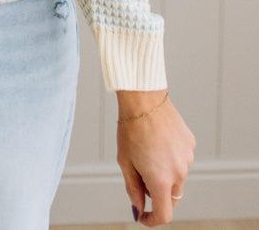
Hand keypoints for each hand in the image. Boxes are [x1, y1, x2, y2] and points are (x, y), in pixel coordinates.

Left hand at [116, 92, 195, 225]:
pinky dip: (171, 157)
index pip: (164, 214)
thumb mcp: (125, 162)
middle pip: (171, 195)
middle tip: (139, 171)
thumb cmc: (131, 130)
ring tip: (147, 149)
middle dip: (156, 191)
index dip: (152, 220)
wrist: (144, 100)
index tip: (143, 215)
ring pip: (176, 176)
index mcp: (161, 180)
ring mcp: (187, 158)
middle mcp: (179, 172)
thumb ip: (133, 189)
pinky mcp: (191, 144)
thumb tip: (139, 209)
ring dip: (164, 172)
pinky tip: (158, 140)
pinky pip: (181, 159)